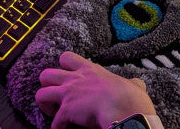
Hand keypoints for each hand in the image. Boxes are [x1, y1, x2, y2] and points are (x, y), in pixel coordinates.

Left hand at [35, 51, 156, 128]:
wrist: (124, 108)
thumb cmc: (130, 96)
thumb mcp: (132, 85)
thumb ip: (131, 84)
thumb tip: (138, 85)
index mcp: (90, 70)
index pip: (67, 58)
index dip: (63, 68)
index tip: (69, 79)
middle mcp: (75, 79)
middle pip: (46, 74)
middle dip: (48, 86)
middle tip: (57, 98)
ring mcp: (68, 94)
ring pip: (41, 93)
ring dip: (45, 105)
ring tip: (55, 113)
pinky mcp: (66, 111)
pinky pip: (54, 123)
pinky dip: (57, 128)